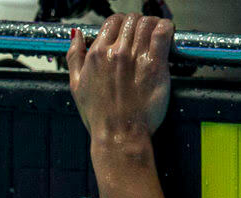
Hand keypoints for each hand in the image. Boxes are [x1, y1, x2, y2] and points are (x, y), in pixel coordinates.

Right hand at [67, 14, 173, 141]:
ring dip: (152, 25)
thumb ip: (74, 57)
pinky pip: (163, 32)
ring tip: (154, 37)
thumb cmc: (99, 116)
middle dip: (137, 24)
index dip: (120, 25)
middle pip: (131, 19)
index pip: (112, 22)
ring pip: (148, 22)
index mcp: (96, 55)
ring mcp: (136, 57)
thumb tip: (76, 35)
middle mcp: (115, 52)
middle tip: (141, 37)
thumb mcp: (76, 86)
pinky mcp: (155, 64)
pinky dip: (166, 28)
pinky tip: (165, 35)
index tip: (125, 34)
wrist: (118, 135)